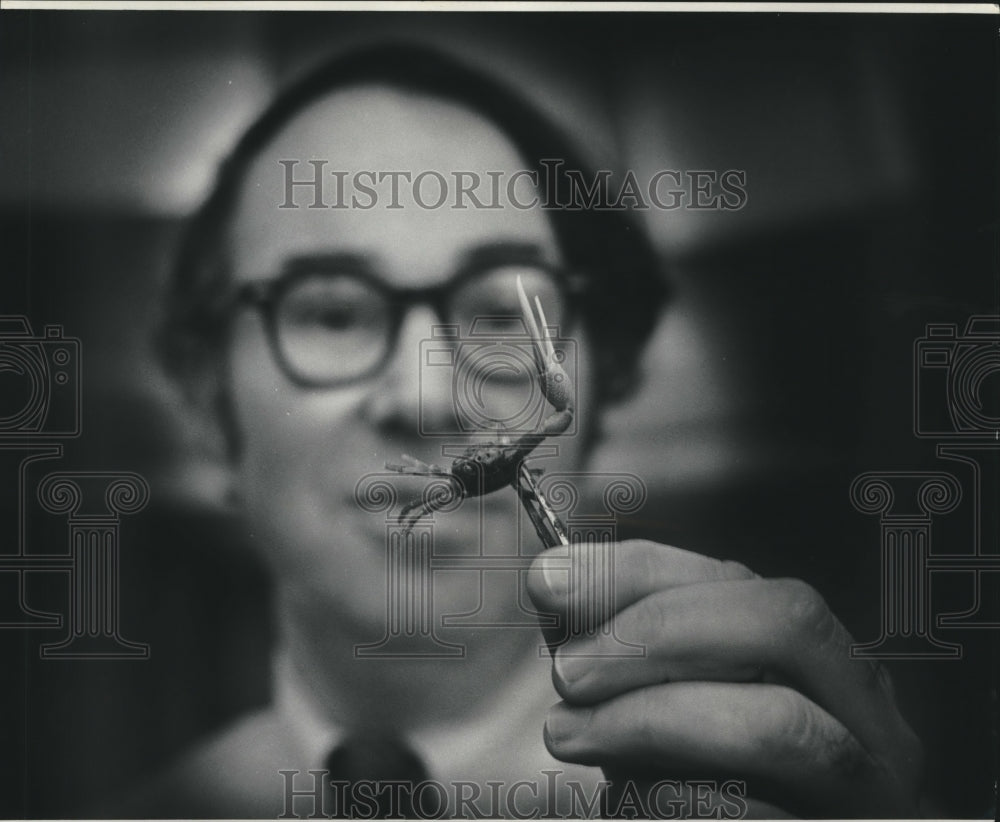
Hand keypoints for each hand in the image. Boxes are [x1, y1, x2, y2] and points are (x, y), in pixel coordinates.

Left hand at [526, 540, 923, 817]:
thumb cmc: (704, 793)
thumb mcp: (663, 707)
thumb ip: (625, 643)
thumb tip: (556, 579)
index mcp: (825, 666)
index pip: (746, 581)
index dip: (642, 572)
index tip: (550, 583)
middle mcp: (871, 723)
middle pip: (785, 625)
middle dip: (657, 634)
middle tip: (567, 671)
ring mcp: (866, 795)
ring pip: (775, 726)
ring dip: (649, 719)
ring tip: (568, 732)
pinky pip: (748, 814)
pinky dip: (667, 802)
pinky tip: (622, 800)